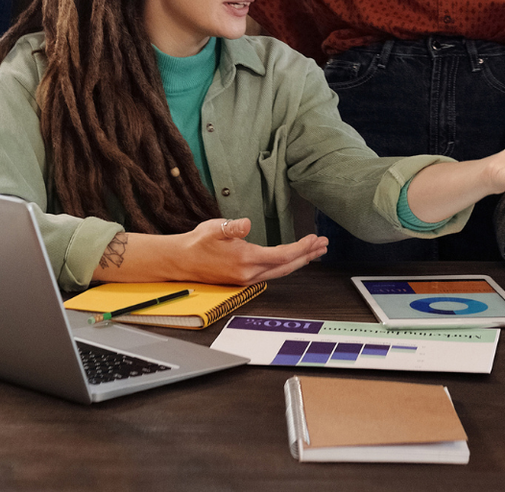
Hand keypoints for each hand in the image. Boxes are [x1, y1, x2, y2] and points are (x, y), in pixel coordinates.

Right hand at [165, 217, 328, 285]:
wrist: (181, 261)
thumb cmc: (197, 242)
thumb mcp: (214, 228)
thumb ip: (231, 227)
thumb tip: (245, 224)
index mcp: (245, 259)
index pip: (281, 255)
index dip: (301, 248)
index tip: (314, 239)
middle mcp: (249, 273)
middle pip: (286, 266)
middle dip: (307, 255)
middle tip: (323, 245)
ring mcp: (246, 278)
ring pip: (280, 271)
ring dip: (299, 260)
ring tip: (314, 251)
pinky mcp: (243, 279)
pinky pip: (271, 272)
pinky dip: (286, 264)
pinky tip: (292, 258)